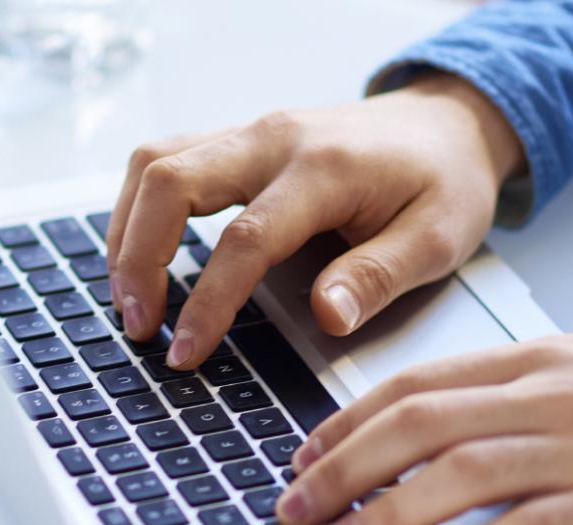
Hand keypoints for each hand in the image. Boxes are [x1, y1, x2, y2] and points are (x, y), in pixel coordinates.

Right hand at [105, 72, 524, 368]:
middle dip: (137, 258)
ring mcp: (250, 133)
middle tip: (138, 326)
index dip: (208, 301)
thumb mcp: (438, 237)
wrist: (447, 125)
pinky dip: (139, 207)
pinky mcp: (237, 140)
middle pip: (171, 181)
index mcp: (325, 168)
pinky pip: (165, 158)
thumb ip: (378, 276)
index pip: (244, 238)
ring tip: (127, 297)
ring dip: (126, 230)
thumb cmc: (444, 181)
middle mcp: (274, 139)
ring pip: (153, 162)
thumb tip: (327, 316)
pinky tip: (139, 254)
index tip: (185, 351)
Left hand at [278, 326, 572, 524]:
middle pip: (418, 425)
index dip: (349, 418)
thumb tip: (446, 411)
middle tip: (293, 504)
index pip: (419, 380)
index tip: (307, 450)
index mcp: (539, 359)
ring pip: (455, 478)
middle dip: (341, 466)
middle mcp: (549, 401)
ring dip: (381, 514)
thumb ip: (521, 379)